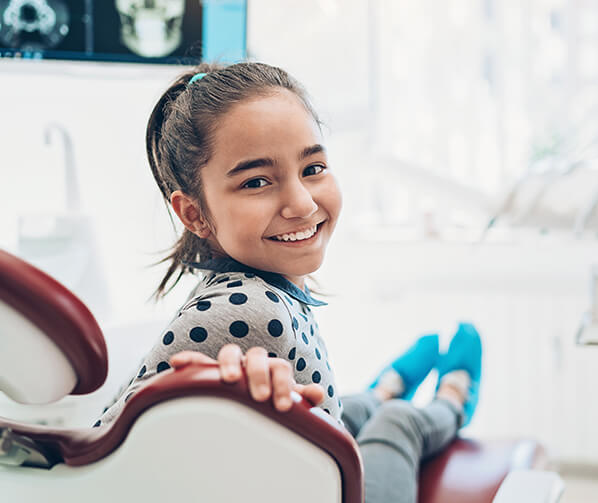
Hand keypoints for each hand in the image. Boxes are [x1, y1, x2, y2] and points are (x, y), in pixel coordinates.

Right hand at [169, 345, 324, 411]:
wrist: (250, 404)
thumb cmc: (268, 403)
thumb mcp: (285, 401)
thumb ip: (302, 396)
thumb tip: (317, 393)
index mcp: (272, 368)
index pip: (279, 367)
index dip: (283, 383)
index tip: (281, 406)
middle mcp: (251, 362)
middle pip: (257, 356)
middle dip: (259, 374)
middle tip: (261, 396)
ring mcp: (231, 365)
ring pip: (230, 353)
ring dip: (230, 363)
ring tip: (230, 379)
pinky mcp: (209, 372)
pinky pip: (198, 361)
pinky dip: (190, 360)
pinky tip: (178, 363)